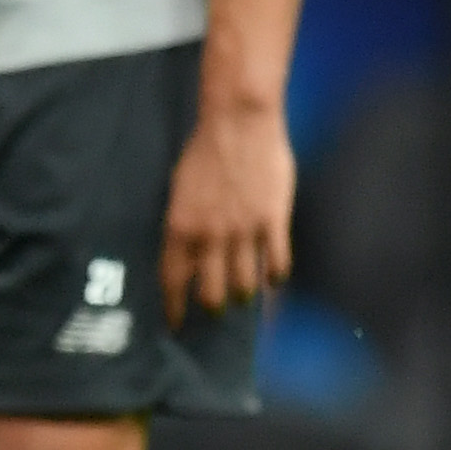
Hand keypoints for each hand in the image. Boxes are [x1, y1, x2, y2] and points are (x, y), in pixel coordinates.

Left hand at [160, 103, 293, 321]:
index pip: (173, 280)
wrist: (238, 124)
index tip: (176, 324)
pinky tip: (273, 279)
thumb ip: (184, 225)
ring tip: (244, 294)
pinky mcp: (273, 221)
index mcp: (180, 227)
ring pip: (244, 284)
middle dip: (213, 306)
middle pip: (211, 293)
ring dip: (243, 294)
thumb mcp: (179, 191)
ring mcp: (244, 231)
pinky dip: (275, 276)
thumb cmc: (204, 153)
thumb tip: (186, 255)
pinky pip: (277, 263)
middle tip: (215, 308)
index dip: (175, 307)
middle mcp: (210, 236)